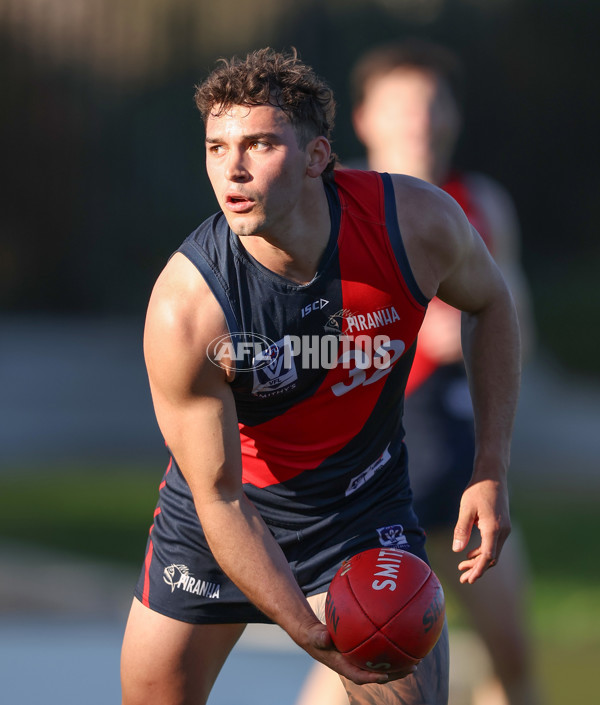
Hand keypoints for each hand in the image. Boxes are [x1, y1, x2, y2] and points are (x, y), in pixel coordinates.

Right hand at [302, 621, 416, 684]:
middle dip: (396, 673)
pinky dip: (392, 651)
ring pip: (383, 665)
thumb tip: (325, 636)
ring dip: (400, 665)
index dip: (373, 677)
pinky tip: (405, 641)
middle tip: (412, 667)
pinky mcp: (365, 654)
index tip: (386, 676)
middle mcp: (357, 666)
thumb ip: (319, 637)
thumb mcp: (316, 637)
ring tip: (416, 660)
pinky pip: (381, 654)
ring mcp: (362, 661)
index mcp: (345, 666)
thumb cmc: (317, 638)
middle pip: (379, 673)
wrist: (319, 639)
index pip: (360, 676)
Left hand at [452, 477, 510, 583]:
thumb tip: (457, 550)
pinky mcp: (502, 526)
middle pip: (491, 558)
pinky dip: (483, 552)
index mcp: (493, 528)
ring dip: (480, 562)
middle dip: (478, 570)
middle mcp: (502, 531)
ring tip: (463, 568)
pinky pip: (494, 545)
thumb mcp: (466, 509)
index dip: (478, 570)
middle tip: (462, 578)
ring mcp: (504, 529)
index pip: (488, 556)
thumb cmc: (477, 490)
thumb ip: (461, 530)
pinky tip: (470, 554)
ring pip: (493, 552)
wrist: (492, 476)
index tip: (469, 579)